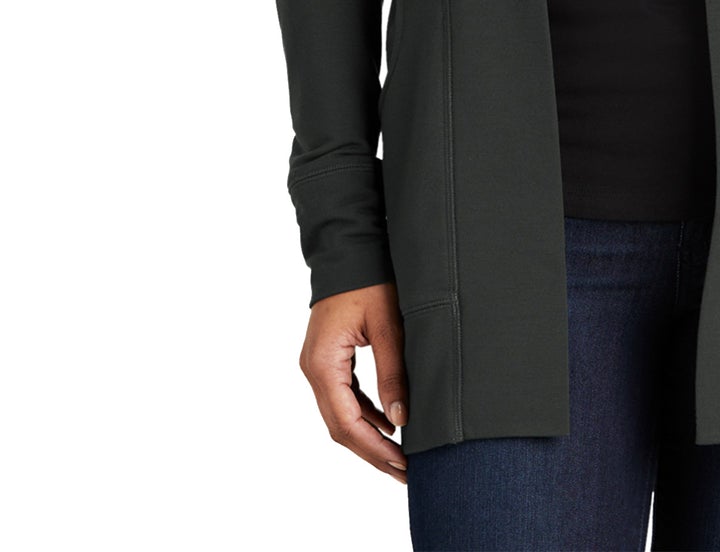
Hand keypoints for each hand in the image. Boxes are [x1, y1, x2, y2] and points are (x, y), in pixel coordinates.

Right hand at [299, 282, 408, 482]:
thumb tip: (401, 421)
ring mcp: (318, 364)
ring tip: (400, 457)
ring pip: (340, 414)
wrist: (350, 247)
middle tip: (405, 472)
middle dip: (372, 451)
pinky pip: (344, 396)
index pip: (346, 422)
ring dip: (369, 436)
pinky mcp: (328, 358)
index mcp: (323, 363)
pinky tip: (387, 424)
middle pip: (340, 425)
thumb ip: (393, 373)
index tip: (401, 466)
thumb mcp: (388, 325)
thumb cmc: (369, 279)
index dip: (374, 449)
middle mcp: (313, 368)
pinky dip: (364, 413)